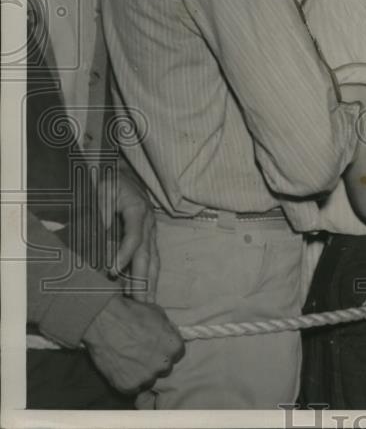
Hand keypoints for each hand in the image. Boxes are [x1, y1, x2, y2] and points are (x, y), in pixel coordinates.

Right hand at [81, 295, 183, 392]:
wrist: (105, 322)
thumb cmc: (132, 314)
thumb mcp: (159, 315)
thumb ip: (168, 330)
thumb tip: (169, 336)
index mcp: (174, 346)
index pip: (177, 354)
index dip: (166, 351)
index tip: (157, 349)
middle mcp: (163, 364)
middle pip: (164, 368)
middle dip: (155, 362)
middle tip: (142, 355)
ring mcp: (146, 376)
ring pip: (149, 380)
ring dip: (142, 374)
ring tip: (129, 362)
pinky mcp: (128, 385)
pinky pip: (132, 389)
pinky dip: (127, 381)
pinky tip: (121, 369)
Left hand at [99, 167, 158, 301]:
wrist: (121, 170)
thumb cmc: (110, 180)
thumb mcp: (103, 189)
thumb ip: (105, 210)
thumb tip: (105, 232)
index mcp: (138, 211)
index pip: (133, 238)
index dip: (123, 255)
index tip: (111, 271)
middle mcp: (148, 223)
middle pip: (148, 255)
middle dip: (144, 281)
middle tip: (141, 303)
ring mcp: (151, 230)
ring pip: (153, 259)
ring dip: (151, 282)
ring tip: (148, 304)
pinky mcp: (148, 236)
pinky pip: (151, 257)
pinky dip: (150, 275)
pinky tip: (146, 290)